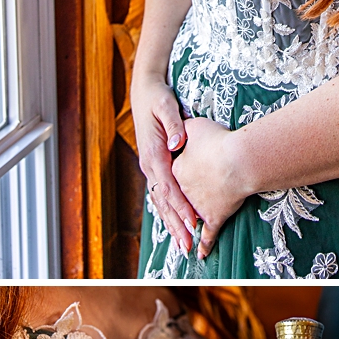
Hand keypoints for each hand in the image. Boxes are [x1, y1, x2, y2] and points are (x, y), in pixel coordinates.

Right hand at [131, 74, 197, 253]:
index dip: (181, 206)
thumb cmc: (157, 98)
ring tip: (184, 244)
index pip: (169, 187)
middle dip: (176, 224)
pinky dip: (169, 211)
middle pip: (163, 201)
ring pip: (161, 201)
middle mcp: (149, 165)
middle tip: (189, 246)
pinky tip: (177, 224)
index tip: (194, 222)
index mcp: (153, 154)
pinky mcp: (155, 166)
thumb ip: (174, 124)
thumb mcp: (166, 106)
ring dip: (172, 223)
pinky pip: (162, 193)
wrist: (144, 92)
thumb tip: (179, 143)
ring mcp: (150, 167)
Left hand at [170, 118, 247, 257]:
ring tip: (182, 245)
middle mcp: (181, 191)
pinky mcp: (214, 215)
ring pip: (186, 222)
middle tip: (171, 226)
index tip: (171, 190)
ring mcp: (196, 205)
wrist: (238, 158)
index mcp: (173, 170)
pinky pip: (208, 233)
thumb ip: (182, 128)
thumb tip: (176, 130)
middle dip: (172, 217)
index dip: (170, 184)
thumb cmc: (219, 140)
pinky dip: (206, 244)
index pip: (168, 179)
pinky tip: (202, 254)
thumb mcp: (195, 126)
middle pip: (173, 204)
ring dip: (183, 234)